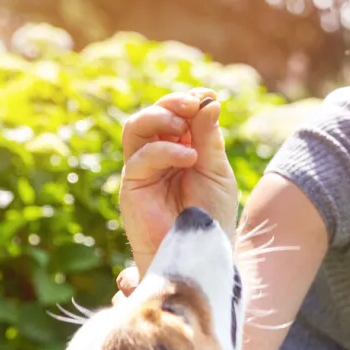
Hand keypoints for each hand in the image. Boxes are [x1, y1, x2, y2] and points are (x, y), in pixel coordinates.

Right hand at [119, 88, 236, 276]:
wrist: (201, 254)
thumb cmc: (211, 218)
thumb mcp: (217, 172)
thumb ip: (210, 138)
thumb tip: (208, 101)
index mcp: (181, 150)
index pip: (177, 115)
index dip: (189, 101)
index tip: (208, 96)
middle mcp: (158, 157)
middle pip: (153, 115)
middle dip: (172, 103)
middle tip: (193, 103)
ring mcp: (143, 170)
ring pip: (136, 127)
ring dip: (160, 117)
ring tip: (184, 124)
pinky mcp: (132, 186)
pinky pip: (140, 157)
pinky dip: (165, 150)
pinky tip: (189, 156)